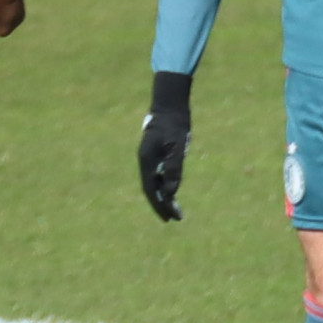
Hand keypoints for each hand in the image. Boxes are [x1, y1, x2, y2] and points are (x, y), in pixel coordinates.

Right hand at [138, 71, 192, 222]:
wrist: (170, 104)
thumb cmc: (175, 124)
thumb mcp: (177, 146)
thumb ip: (173, 169)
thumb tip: (170, 193)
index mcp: (147, 160)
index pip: (150, 190)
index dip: (159, 206)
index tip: (169, 218)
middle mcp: (145, 160)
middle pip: (150, 189)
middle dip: (161, 205)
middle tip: (173, 219)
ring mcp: (149, 157)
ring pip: (153, 182)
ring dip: (163, 196)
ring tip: (175, 209)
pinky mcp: (155, 153)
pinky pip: (157, 174)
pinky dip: (164, 185)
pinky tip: (172, 191)